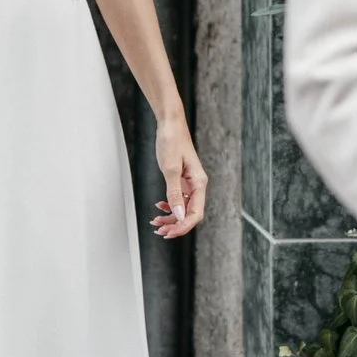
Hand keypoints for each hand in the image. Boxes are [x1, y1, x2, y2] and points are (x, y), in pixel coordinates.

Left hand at [151, 117, 205, 238]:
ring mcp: (190, 182)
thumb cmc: (172, 141)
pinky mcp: (182, 179)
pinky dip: (169, 206)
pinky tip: (160, 207)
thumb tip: (179, 216)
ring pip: (183, 208)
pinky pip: (179, 199)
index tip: (169, 233)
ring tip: (156, 222)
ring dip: (171, 218)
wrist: (169, 123)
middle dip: (175, 225)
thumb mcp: (170, 169)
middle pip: (190, 214)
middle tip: (159, 231)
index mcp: (199, 183)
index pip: (196, 214)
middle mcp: (197, 185)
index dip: (183, 226)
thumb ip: (174, 194)